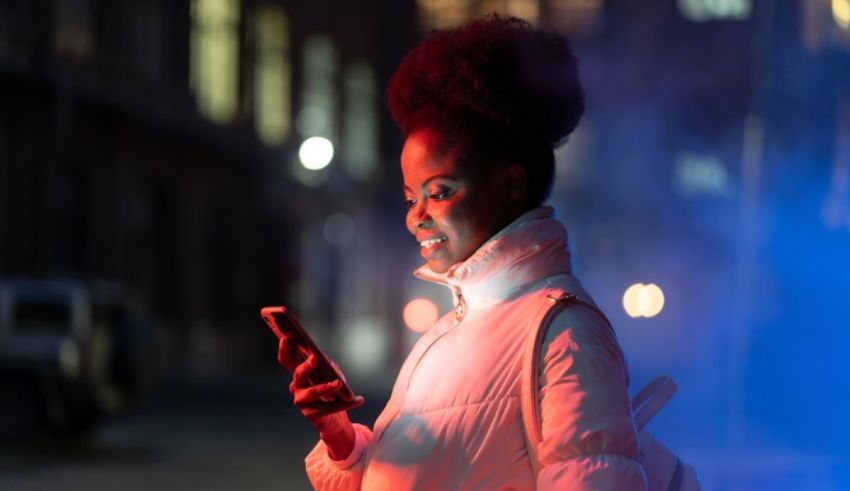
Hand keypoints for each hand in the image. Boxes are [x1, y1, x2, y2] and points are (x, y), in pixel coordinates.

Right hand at [278, 336, 360, 459]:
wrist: (336, 420)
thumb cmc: (333, 392)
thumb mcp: (333, 374)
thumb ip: (328, 365)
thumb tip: (326, 361)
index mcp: (299, 374)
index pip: (287, 360)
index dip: (284, 350)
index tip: (285, 338)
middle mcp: (296, 387)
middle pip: (298, 374)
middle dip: (306, 366)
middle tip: (314, 358)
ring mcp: (301, 402)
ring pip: (312, 392)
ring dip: (326, 387)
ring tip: (338, 383)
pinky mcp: (311, 415)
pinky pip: (329, 407)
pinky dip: (345, 403)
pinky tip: (359, 400)